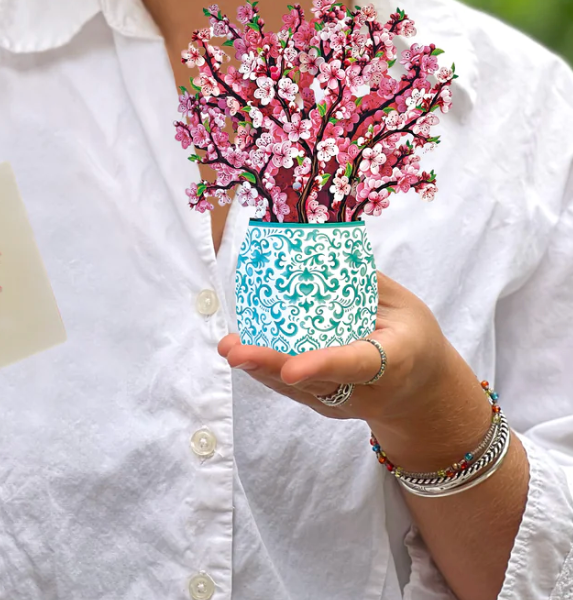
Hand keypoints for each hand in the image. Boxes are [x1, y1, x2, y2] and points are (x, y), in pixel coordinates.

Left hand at [218, 272, 492, 467]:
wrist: (423, 394)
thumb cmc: (414, 339)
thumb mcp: (406, 306)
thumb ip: (367, 283)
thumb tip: (321, 249)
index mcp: (392, 362)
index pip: (353, 364)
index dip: (321, 365)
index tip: (291, 369)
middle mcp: (364, 389)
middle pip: (314, 381)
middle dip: (272, 367)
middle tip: (236, 352)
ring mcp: (342, 401)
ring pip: (296, 389)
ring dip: (259, 368)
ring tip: (229, 347)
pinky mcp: (325, 404)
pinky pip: (292, 389)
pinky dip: (265, 370)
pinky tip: (240, 350)